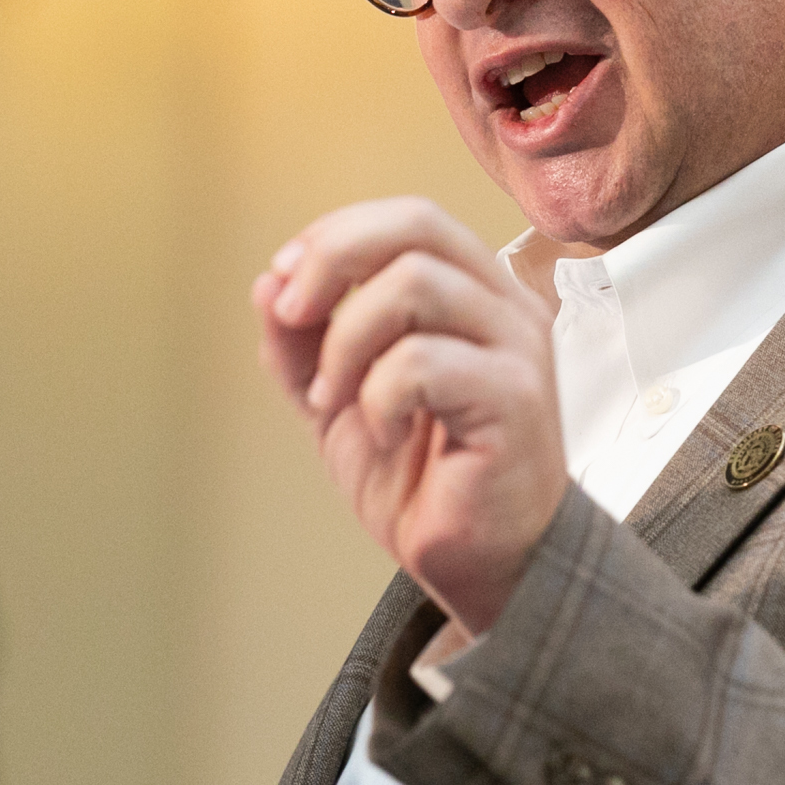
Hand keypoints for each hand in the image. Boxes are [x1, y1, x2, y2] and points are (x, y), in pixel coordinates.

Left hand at [257, 197, 567, 635]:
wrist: (478, 565)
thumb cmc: (425, 482)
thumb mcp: (340, 399)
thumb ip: (304, 343)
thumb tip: (268, 283)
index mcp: (473, 294)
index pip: (408, 219)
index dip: (334, 235)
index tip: (283, 284)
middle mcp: (505, 308)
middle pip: (416, 224)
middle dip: (331, 261)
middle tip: (293, 318)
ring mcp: (517, 349)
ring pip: (414, 285)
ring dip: (346, 341)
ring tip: (333, 398)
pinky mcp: (515, 399)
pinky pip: (421, 363)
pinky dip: (377, 397)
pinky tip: (384, 434)